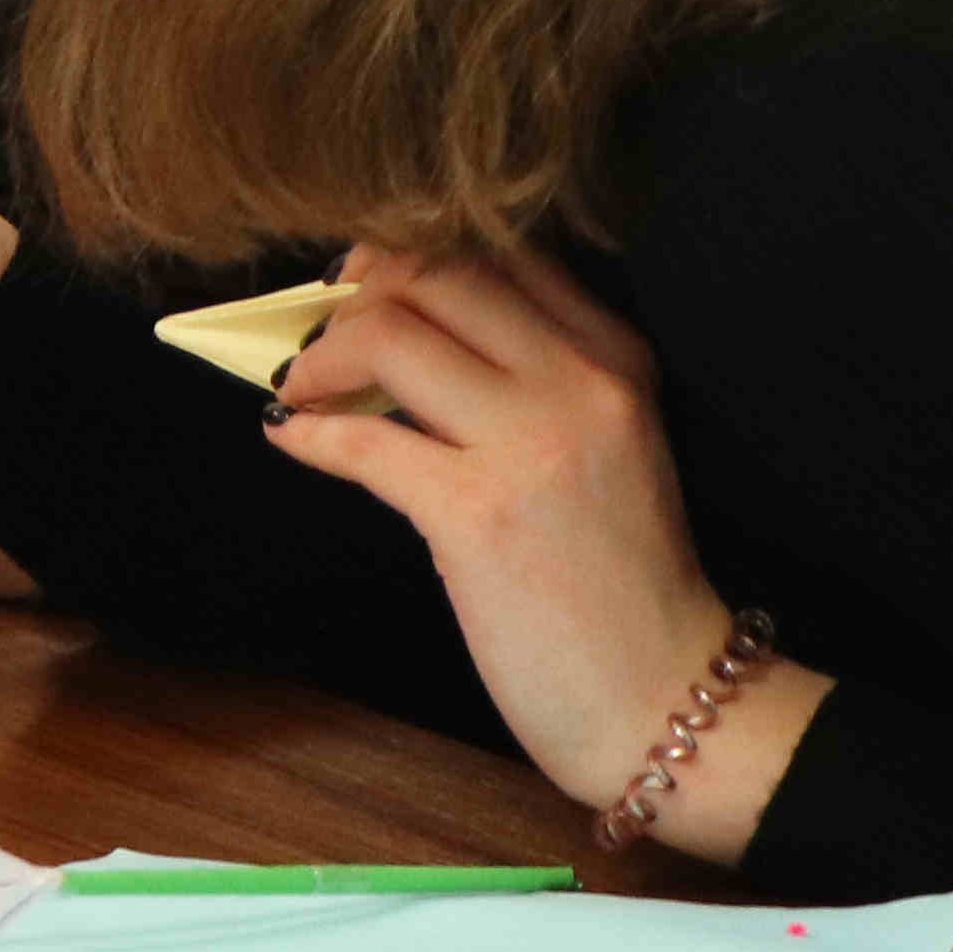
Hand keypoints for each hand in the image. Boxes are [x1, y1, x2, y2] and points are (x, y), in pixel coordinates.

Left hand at [261, 248, 820, 859]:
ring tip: (298, 386)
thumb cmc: (621, 581)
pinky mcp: (477, 515)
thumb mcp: (607, 444)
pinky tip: (288, 436)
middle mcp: (579, 382)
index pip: (498, 255)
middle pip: (435, 275)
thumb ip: (533, 376)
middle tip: (317, 327)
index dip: (412, 254)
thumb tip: (406, 329)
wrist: (664, 697)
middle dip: (357, 290)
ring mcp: (531, 444)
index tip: (364, 281)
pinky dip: (308, 430)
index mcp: (617, 356)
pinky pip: (362, 440)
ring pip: (389, 336)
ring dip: (319, 355)